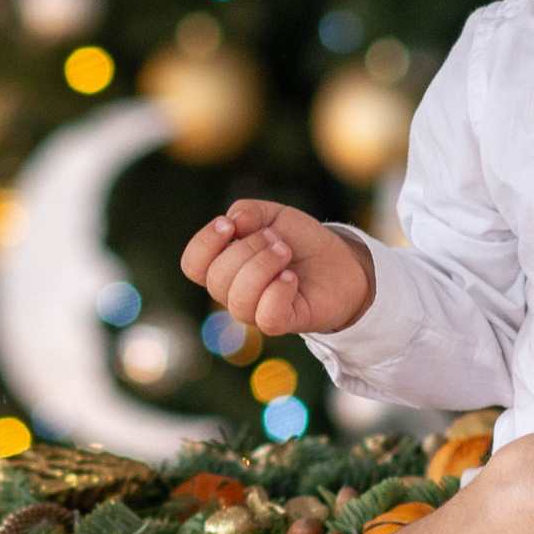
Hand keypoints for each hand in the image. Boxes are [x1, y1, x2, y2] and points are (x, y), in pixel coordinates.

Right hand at [179, 199, 373, 337]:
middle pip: (217, 278)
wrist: (341, 262)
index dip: (204, 244)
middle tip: (277, 239)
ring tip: (285, 253)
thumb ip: (248, 211)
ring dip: (263, 267)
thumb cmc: (300, 241)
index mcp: (224, 266)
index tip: (228, 225)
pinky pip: (266, 317)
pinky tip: (291, 277)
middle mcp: (234, 292)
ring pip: (239, 299)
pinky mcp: (283, 323)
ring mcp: (257, 311)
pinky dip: (278, 292)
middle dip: (247, 250)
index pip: (192, 265)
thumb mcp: (274, 215)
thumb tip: (233, 223)